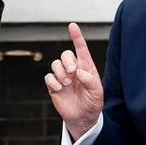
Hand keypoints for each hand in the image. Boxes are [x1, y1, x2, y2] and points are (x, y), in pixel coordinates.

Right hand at [44, 22, 103, 140]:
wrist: (83, 118)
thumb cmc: (92, 103)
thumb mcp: (97, 93)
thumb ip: (90, 80)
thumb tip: (78, 72)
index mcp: (86, 67)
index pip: (81, 49)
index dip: (76, 37)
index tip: (72, 26)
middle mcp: (74, 70)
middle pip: (65, 54)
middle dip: (67, 61)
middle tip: (72, 73)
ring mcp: (63, 77)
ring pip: (55, 64)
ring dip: (61, 73)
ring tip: (67, 84)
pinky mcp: (54, 86)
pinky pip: (48, 77)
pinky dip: (53, 81)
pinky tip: (60, 88)